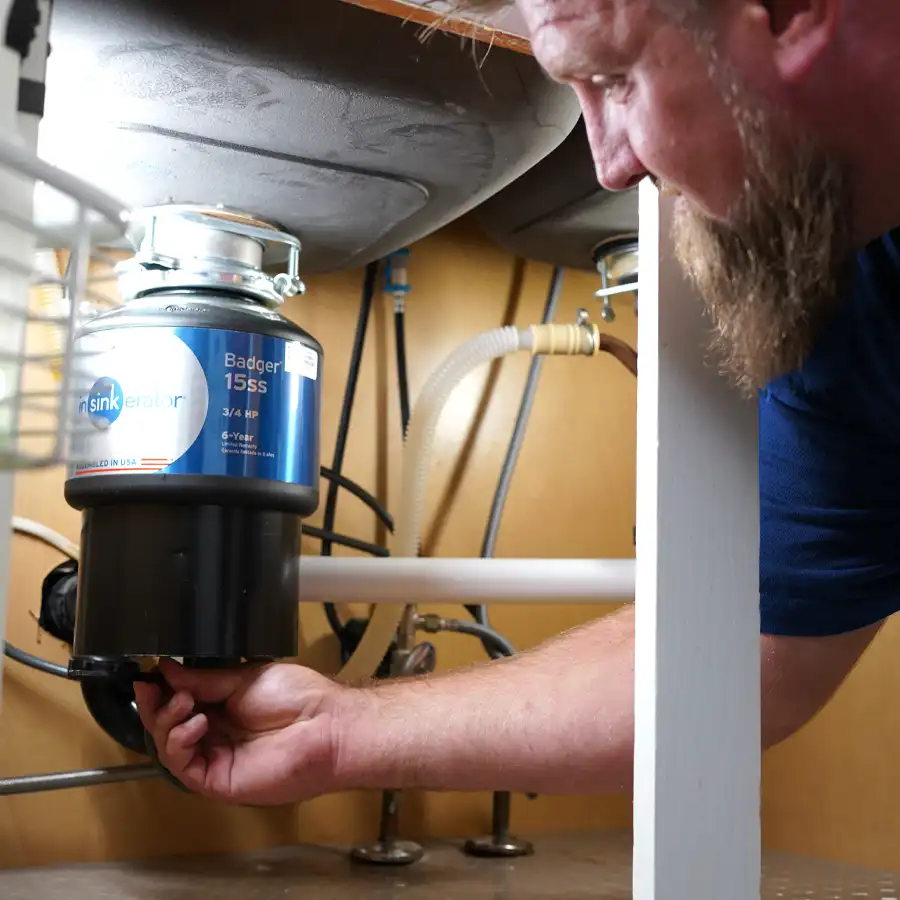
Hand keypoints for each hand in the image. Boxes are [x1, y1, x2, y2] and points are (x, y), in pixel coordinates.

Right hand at [134, 658, 343, 805]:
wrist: (326, 725)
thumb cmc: (298, 698)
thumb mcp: (244, 678)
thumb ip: (204, 678)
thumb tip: (167, 667)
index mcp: (223, 707)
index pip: (179, 703)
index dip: (161, 691)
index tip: (146, 675)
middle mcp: (217, 733)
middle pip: (168, 727)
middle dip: (156, 706)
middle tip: (152, 687)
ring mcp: (217, 758)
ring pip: (170, 748)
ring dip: (166, 722)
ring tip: (183, 703)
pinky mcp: (218, 781)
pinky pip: (184, 767)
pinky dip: (180, 743)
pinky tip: (195, 723)